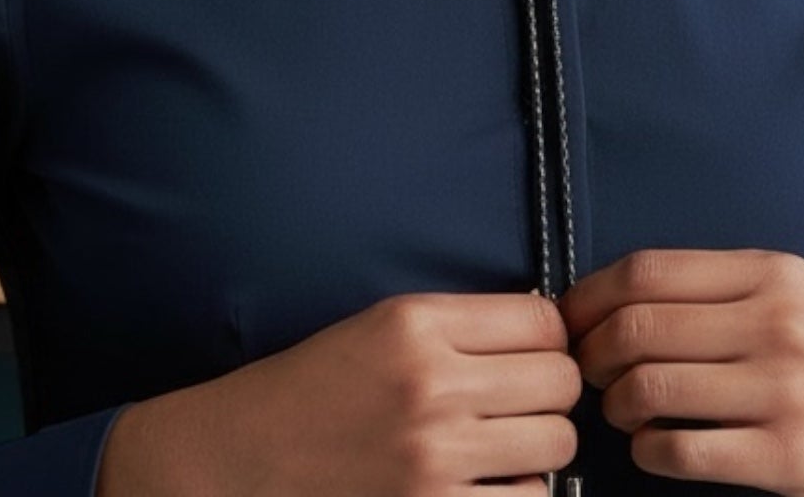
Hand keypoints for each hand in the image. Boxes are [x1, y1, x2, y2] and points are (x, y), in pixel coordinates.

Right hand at [99, 289, 582, 496]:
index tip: (531, 356)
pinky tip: (483, 486)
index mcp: (417, 325)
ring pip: (556, 446)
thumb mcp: (379, 328)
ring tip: (502, 448)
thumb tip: (546, 333)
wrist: (242, 461)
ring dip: (539, 449)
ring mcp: (436, 458)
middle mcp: (432, 386)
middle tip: (518, 406)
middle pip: (561, 383)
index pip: (543, 322)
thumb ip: (458, 328)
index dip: (547, 341)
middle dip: (549, 394)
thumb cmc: (312, 391)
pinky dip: (517, 496)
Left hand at [556, 248, 803, 495]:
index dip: (591, 296)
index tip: (571, 318)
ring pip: (649, 388)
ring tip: (619, 410)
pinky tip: (652, 447)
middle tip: (585, 371)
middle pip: (638, 328)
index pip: (647, 270)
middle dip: (590, 353)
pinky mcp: (785, 459)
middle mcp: (776, 323)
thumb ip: (715, 289)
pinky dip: (647, 450)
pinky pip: (680, 450)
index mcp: (771, 272)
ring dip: (614, 404)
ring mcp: (782, 393)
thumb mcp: (791, 296)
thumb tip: (608, 297)